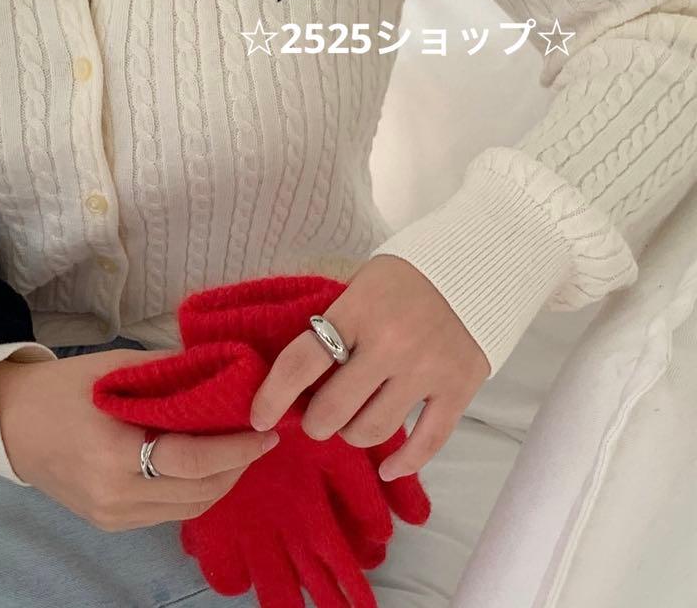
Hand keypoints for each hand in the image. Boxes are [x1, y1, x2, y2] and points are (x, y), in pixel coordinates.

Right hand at [0, 346, 279, 531]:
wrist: (11, 424)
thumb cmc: (63, 388)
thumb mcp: (116, 366)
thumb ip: (170, 370)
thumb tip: (223, 365)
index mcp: (114, 452)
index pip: (192, 459)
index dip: (236, 448)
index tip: (266, 431)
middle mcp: (115, 495)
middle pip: (198, 492)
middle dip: (237, 466)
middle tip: (259, 437)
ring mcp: (112, 515)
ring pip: (188, 508)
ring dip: (220, 481)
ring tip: (238, 450)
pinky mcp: (111, 523)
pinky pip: (167, 512)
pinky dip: (194, 490)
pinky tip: (204, 464)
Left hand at [248, 256, 489, 480]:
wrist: (474, 267)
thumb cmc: (403, 279)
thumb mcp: (359, 285)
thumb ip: (332, 324)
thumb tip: (295, 375)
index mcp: (357, 310)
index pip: (302, 362)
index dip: (273, 396)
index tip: (260, 416)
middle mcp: (390, 343)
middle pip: (334, 408)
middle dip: (315, 422)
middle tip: (314, 418)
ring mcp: (426, 369)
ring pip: (373, 430)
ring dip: (352, 435)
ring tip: (350, 424)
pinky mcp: (459, 388)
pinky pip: (427, 443)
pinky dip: (404, 463)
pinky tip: (388, 468)